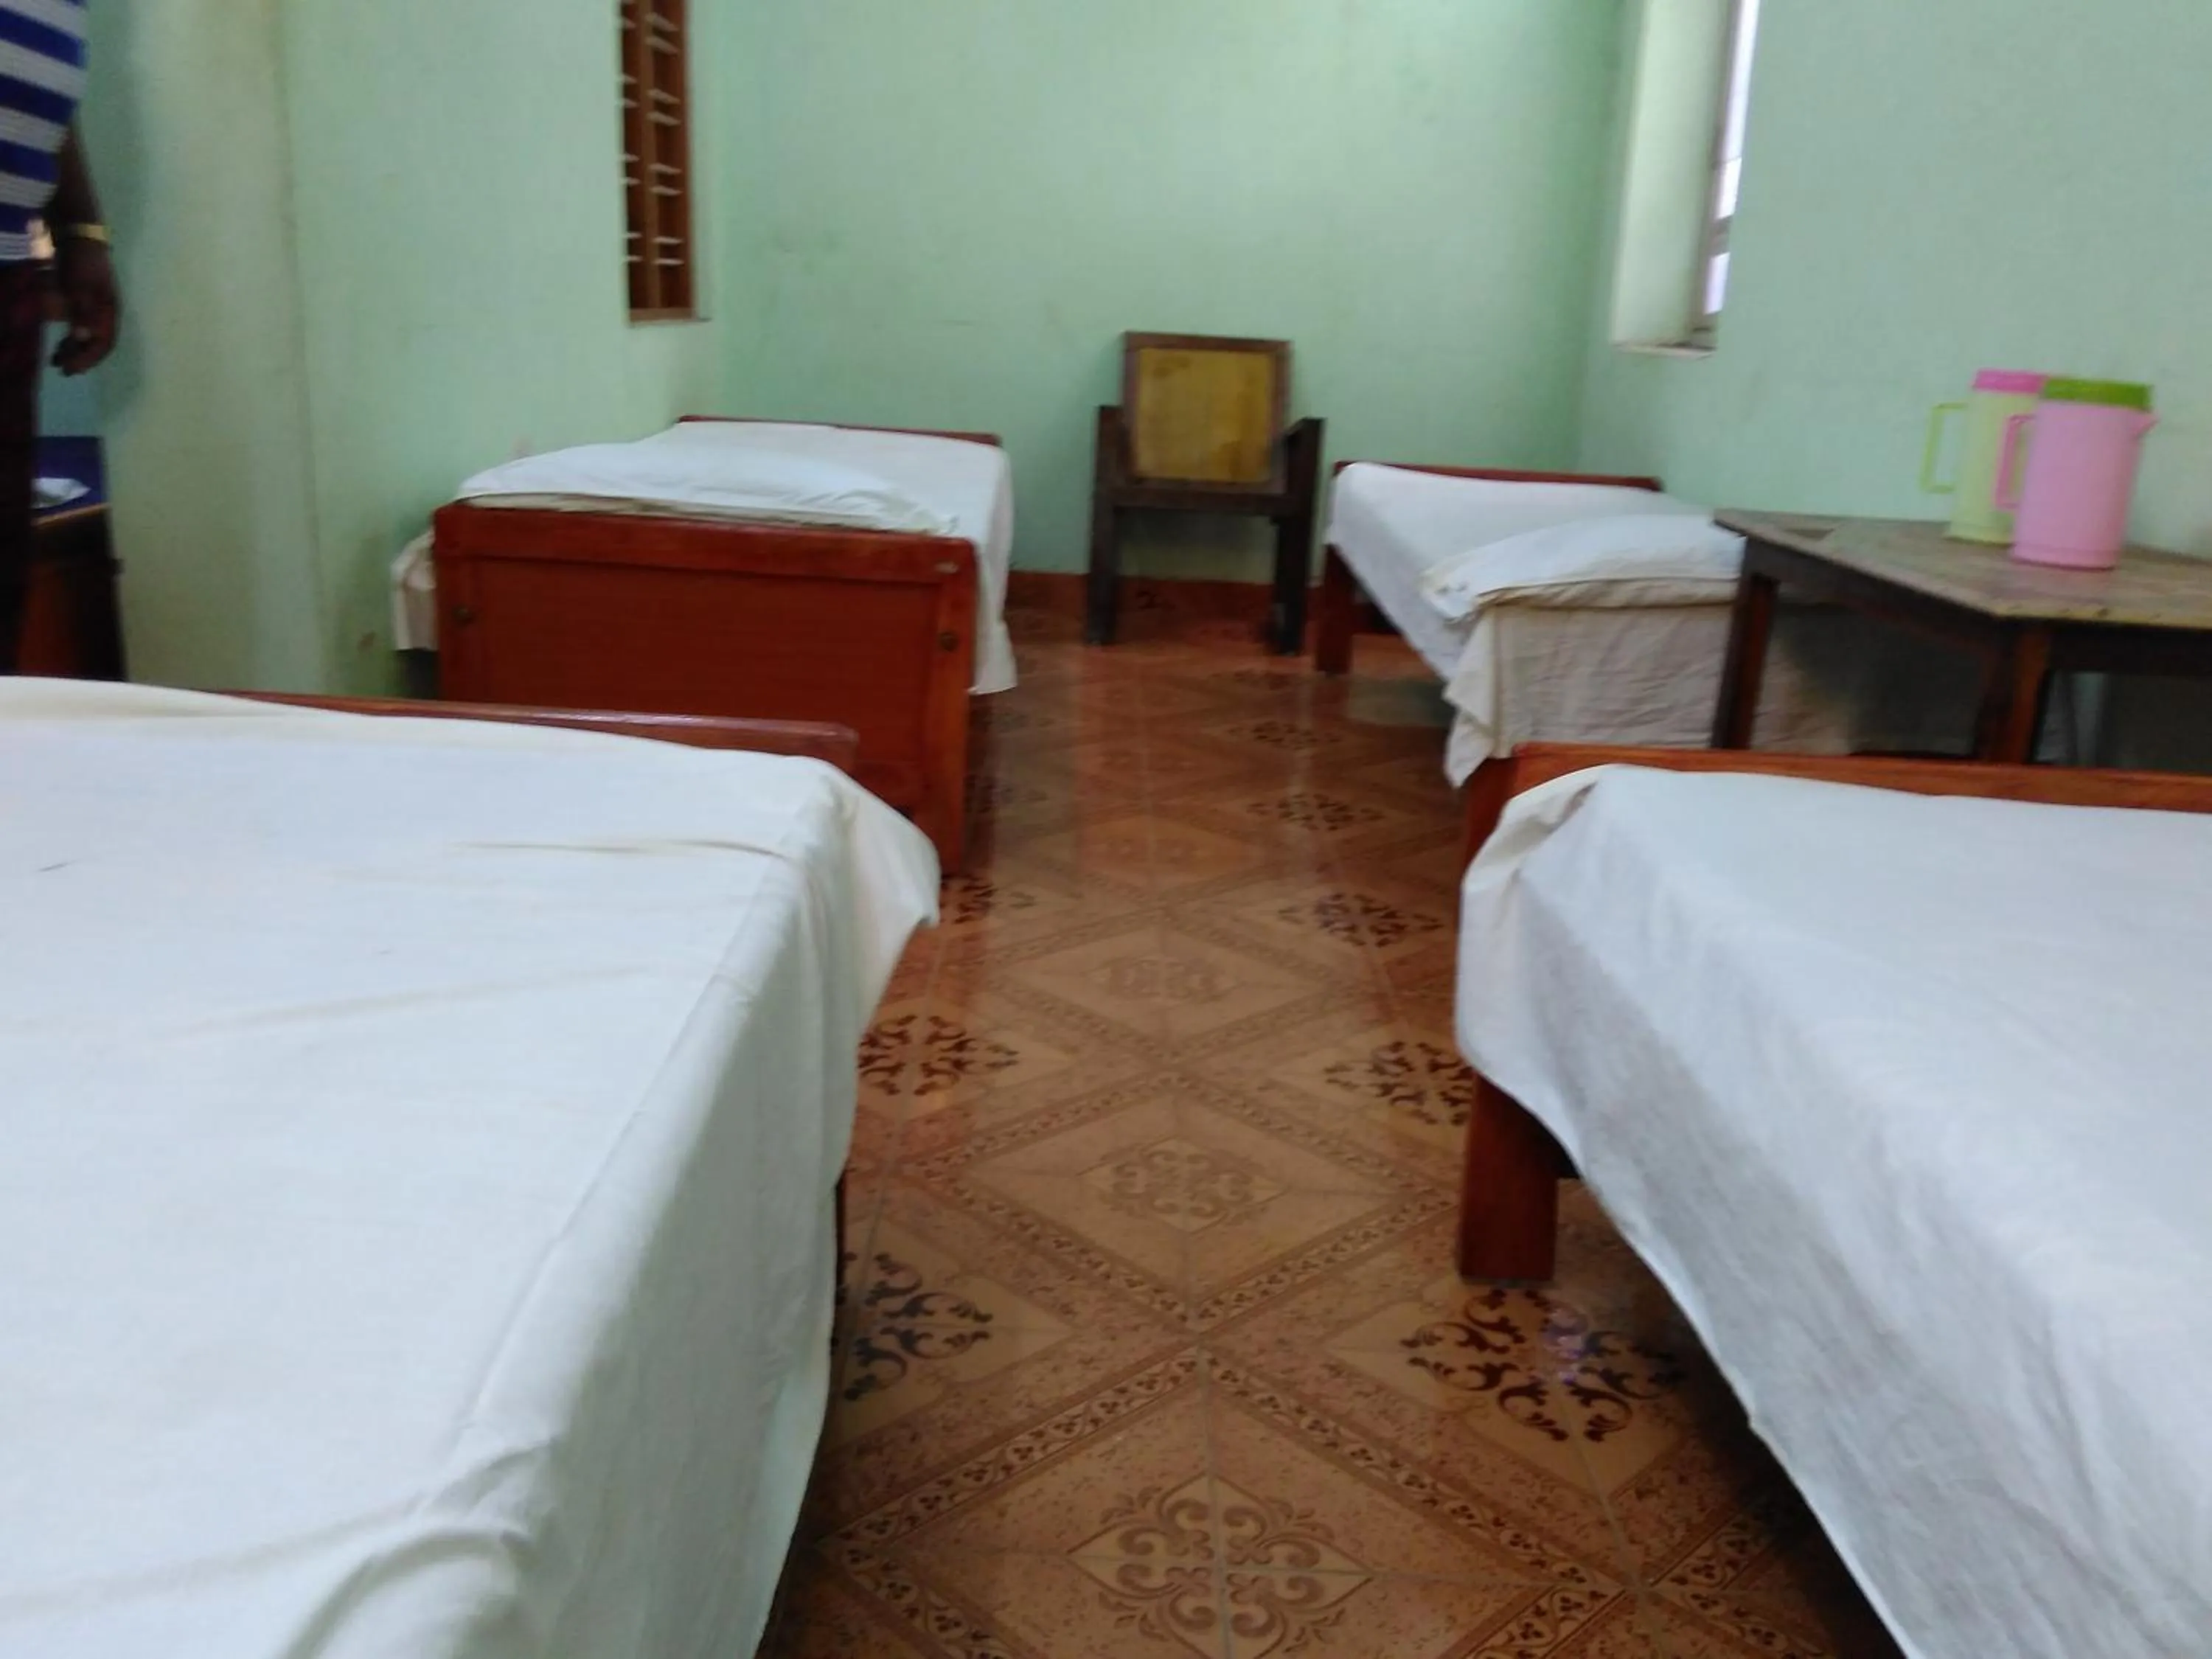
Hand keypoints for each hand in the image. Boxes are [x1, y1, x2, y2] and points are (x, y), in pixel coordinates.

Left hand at [52, 235, 119, 375]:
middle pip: (96, 343)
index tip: (71, 369)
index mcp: (108, 312)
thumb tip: (81, 339)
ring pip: (86, 337)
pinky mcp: (81, 302)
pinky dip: (69, 337)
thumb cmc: (81, 262)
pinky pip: (78, 327)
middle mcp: (103, 314)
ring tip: (56, 359)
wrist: (78, 235)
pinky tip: (59, 343)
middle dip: (80, 358)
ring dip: (73, 350)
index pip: (104, 343)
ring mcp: (92, 308)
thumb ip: (82, 313)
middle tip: (62, 370)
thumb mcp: (79, 287)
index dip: (88, 358)